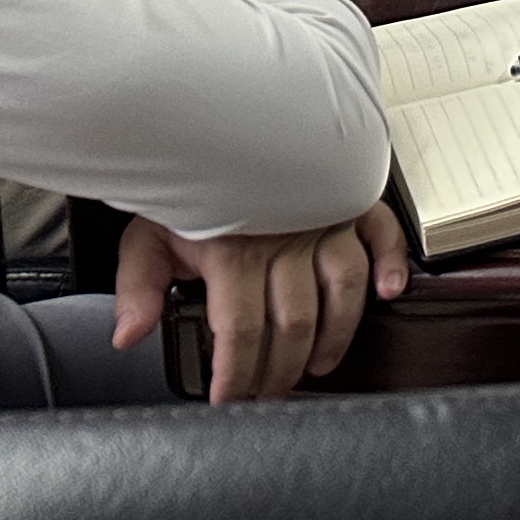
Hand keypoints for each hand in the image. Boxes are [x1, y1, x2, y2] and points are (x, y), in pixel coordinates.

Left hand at [113, 205, 407, 402]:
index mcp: (234, 250)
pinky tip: (388, 291)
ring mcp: (323, 216)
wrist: (219, 120)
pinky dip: (391, 262)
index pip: (242, 332)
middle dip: (283, 370)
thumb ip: (138, 287)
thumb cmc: (189, 178)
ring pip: (343, 287)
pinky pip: (382, 231)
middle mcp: (285, 236)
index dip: (237, 374)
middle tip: (270, 392)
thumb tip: (128, 335)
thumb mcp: (148, 231)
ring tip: (320, 363)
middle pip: (295, 322)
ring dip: (336, 334)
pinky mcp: (348, 198)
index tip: (229, 398)